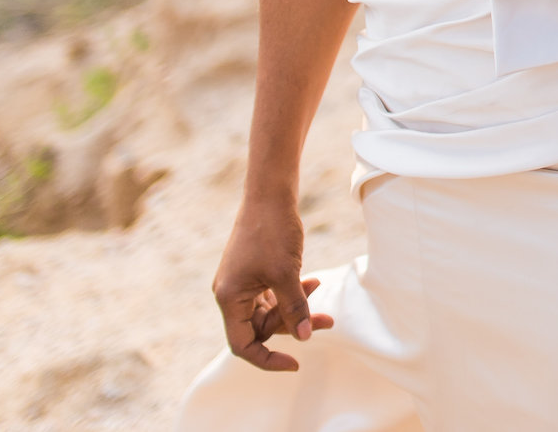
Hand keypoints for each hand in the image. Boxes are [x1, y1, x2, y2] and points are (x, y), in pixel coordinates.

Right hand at [212, 194, 334, 370]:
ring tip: (324, 295)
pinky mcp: (254, 271)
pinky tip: (314, 282)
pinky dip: (292, 292)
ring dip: (296, 308)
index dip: (267, 359)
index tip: (296, 363)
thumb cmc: (272, 231)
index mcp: (229, 299)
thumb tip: (305, 337)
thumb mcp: (286, 273)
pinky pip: (272, 294)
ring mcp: (242, 282)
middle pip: (260, 327)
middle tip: (328, 321)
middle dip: (293, 326)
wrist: (270, 193)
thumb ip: (294, 308)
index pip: (243, 345)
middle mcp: (230, 294)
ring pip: (270, 310)